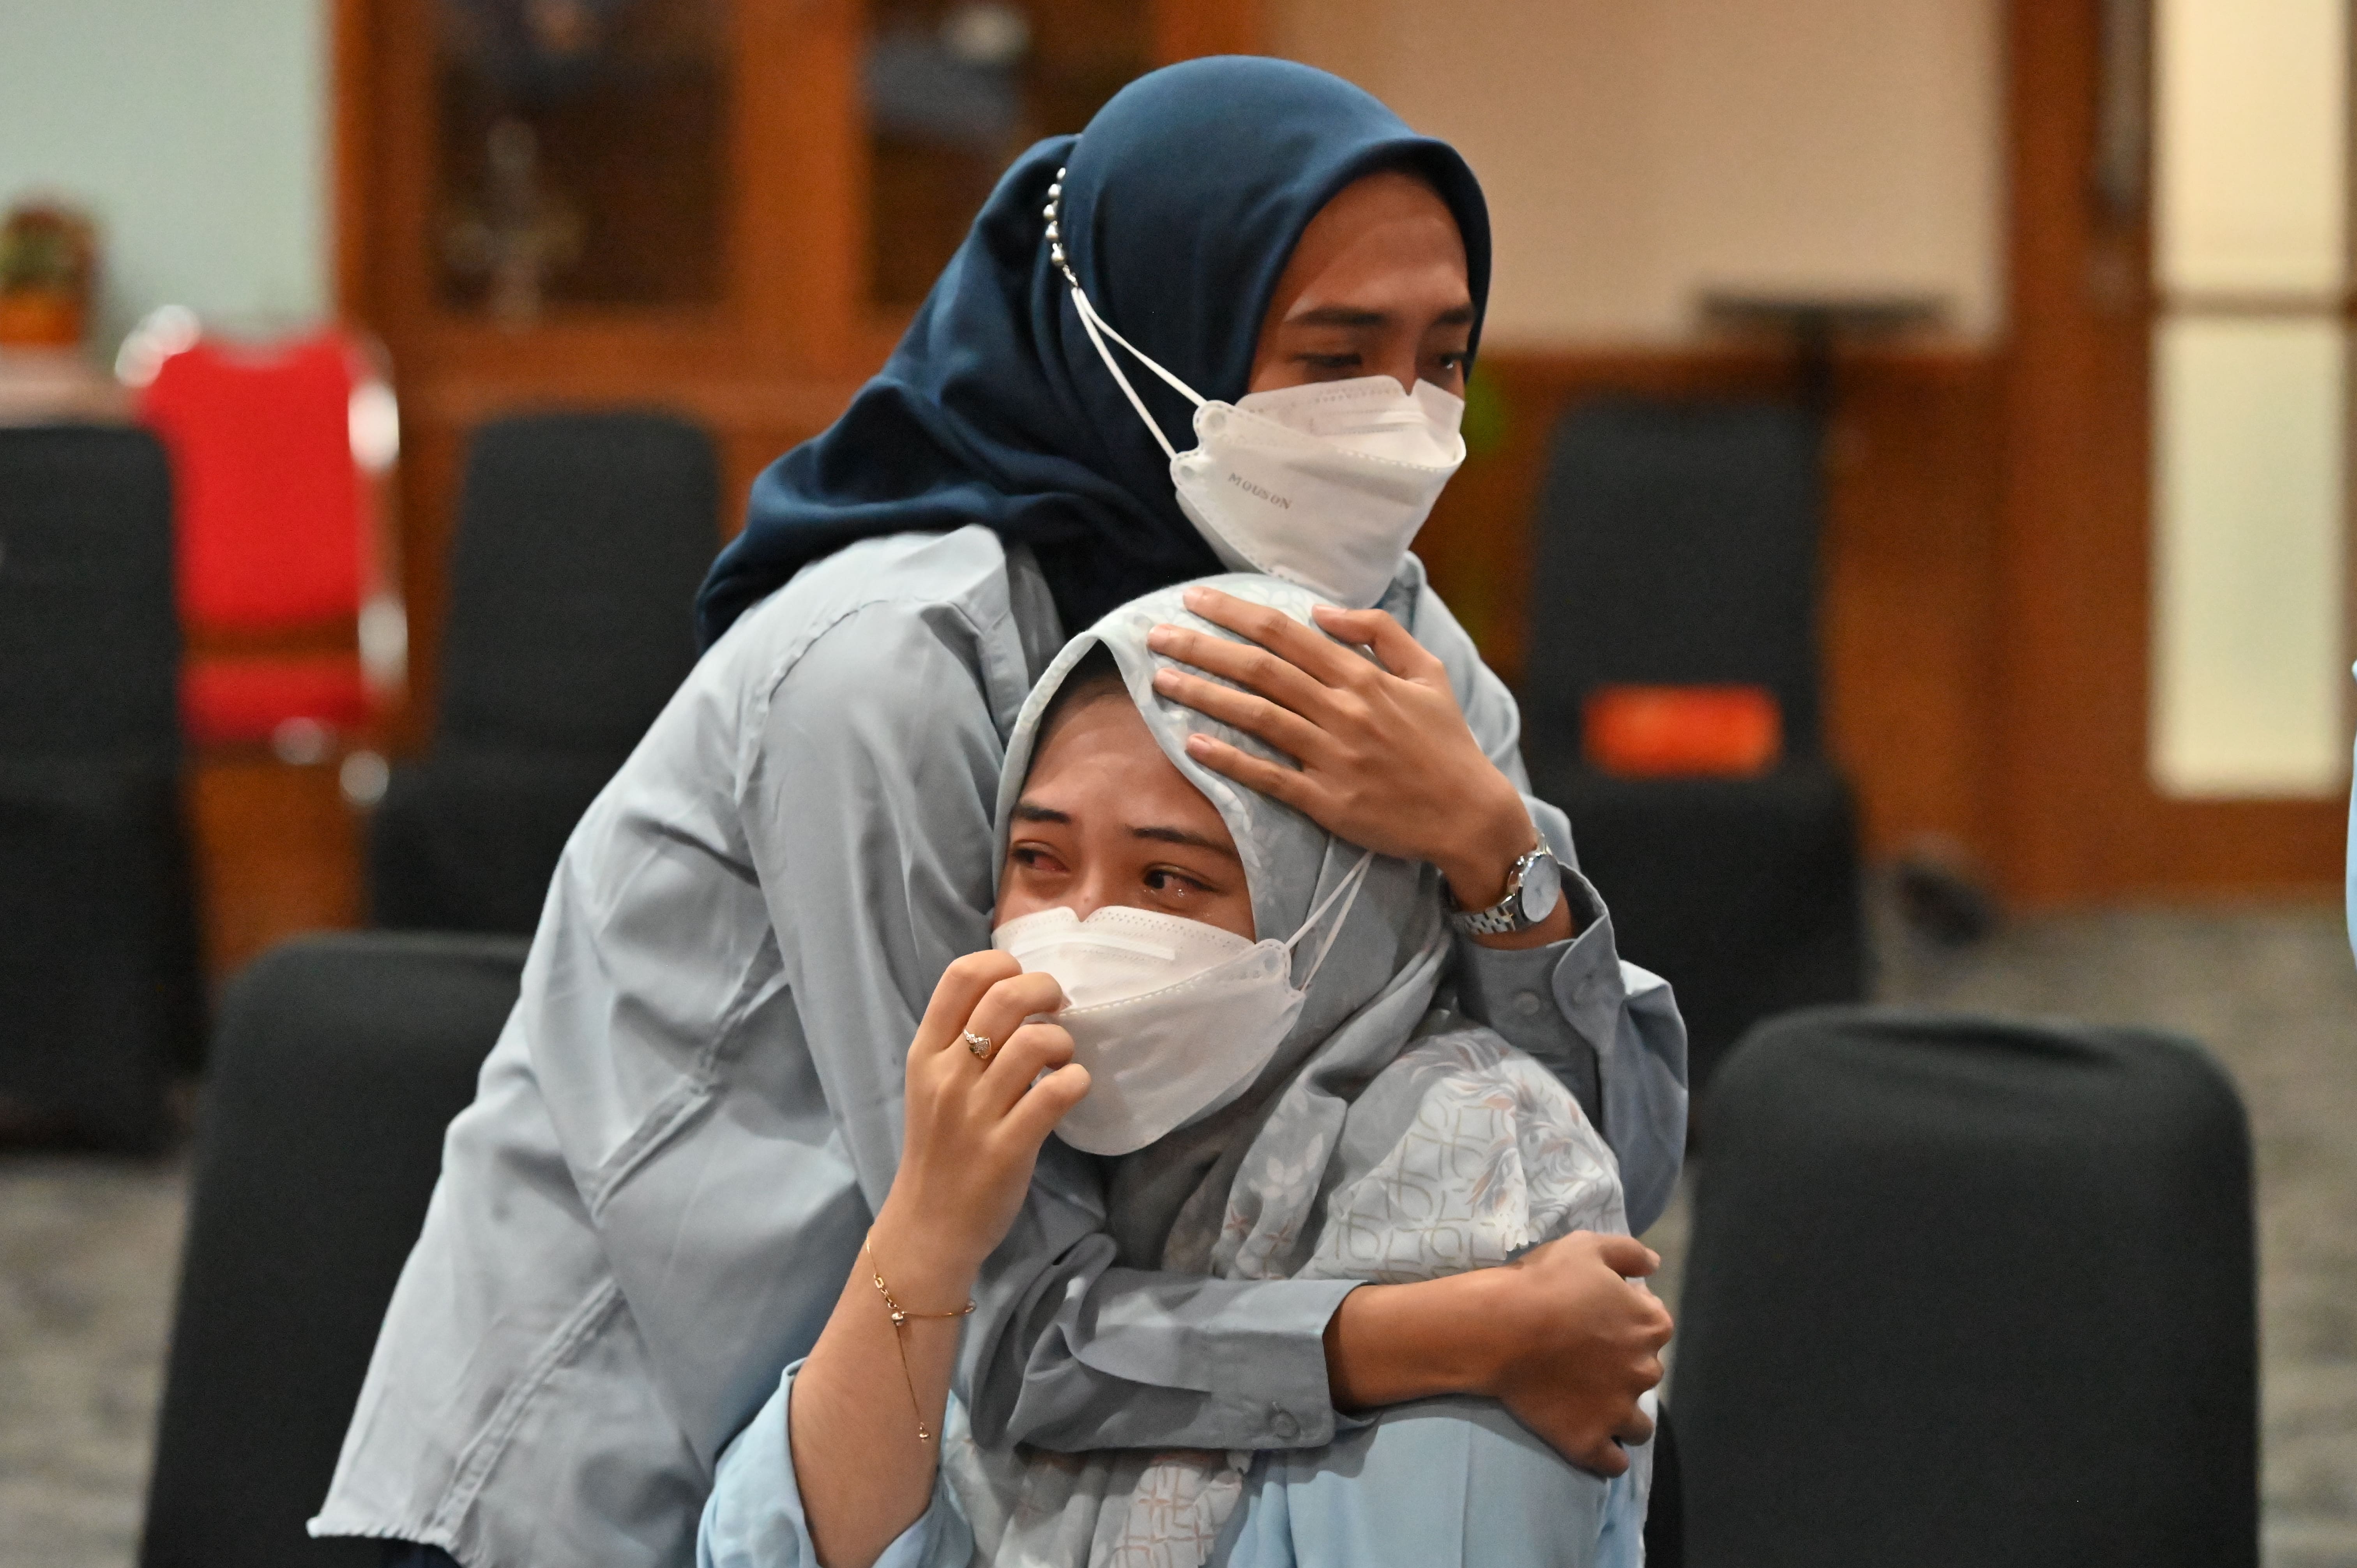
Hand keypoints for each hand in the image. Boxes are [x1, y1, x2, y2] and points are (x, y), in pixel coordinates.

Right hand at [872, 953, 1090, 1294]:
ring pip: (1034, 1043)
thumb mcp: (930, 1085)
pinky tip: (1071, 1089)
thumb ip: (959, 1040)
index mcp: (926, 1053)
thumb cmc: (939, 1149)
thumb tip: (1013, 994)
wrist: (927, 1226)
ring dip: (1063, 1042)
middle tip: (1058, 1008)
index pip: (962, 976)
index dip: (1004, 964)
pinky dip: (1076, 1082)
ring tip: (1062, 1059)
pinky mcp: (1007, 1148)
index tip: (1023, 984)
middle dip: (1045, 990)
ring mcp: (976, 1113)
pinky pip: (1055, 1094)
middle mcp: (947, 1076)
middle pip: (1004, 999)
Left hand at [1145, 586, 1536, 911]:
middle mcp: (1343, 711)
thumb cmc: (1446, 743)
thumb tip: (1323, 609)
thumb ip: (1379, 632)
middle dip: (1202, 647)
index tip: (1195, 600)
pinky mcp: (1327, 801)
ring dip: (1203, 695)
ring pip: (1256, 716)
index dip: (1235, 613)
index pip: (1285, 633)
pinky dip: (1229, 759)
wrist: (1470, 815)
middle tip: (1156, 634)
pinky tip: (1191, 744)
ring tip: (1160, 680)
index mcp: (1363, 677)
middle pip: (1260, 668)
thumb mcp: (1428, 672)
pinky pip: (1268, 776)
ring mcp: (1333, 757)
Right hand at [1478, 1233, 1671, 1475]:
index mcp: (1649, 1325)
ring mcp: (1619, 1411)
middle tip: (1587, 1358)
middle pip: (1645, 1373)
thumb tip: (1655, 1265)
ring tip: (1589, 1403)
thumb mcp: (1587, 1246)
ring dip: (1621, 1416)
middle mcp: (1645, 1371)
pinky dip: (1606, 1453)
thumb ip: (1629, 1253)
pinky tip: (1588, 1437)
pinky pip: (1613, 1461)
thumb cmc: (1544, 1283)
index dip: (1629, 1321)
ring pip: (1638, 1426)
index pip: (1656, 1326)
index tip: (1600, 1319)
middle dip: (1624, 1366)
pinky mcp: (1591, 1441)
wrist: (1501, 1328)